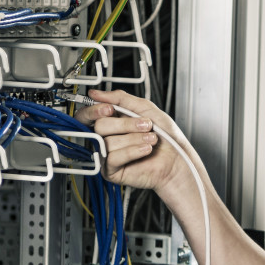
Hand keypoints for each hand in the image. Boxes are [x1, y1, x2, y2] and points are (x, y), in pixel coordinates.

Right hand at [73, 89, 191, 191]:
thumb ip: (120, 98)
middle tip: (145, 125)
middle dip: (125, 124)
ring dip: (135, 138)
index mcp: (110, 121)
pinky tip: (145, 150)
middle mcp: (106, 138)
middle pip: (99, 126)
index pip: (87, 115)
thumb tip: (95, 93)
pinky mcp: (111, 170)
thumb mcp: (145, 108)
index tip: (110, 109)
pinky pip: (113, 157)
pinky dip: (133, 151)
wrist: (177, 159)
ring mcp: (107, 155)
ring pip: (108, 142)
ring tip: (151, 139)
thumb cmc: (165, 136)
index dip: (95, 110)